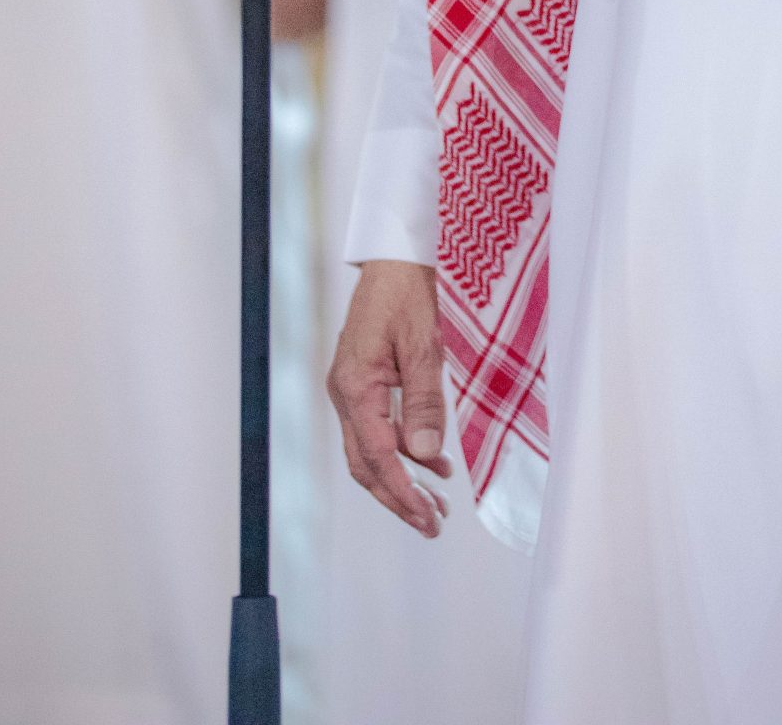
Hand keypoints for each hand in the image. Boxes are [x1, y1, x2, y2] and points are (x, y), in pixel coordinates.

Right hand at [327, 260, 451, 536]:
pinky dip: (400, 450)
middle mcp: (345, 392)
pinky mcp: (360, 380)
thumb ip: (424, 399)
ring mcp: (349, 387)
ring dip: (400, 478)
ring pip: (368, 451)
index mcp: (355, 386)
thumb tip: (426, 454)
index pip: (378, 456)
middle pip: (366, 464)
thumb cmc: (408, 291)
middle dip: (398, 498)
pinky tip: (430, 458)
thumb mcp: (424, 344)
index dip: (403, 491)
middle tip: (432, 524)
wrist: (393, 256)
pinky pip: (375, 428)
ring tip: (437, 502)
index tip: (427, 517)